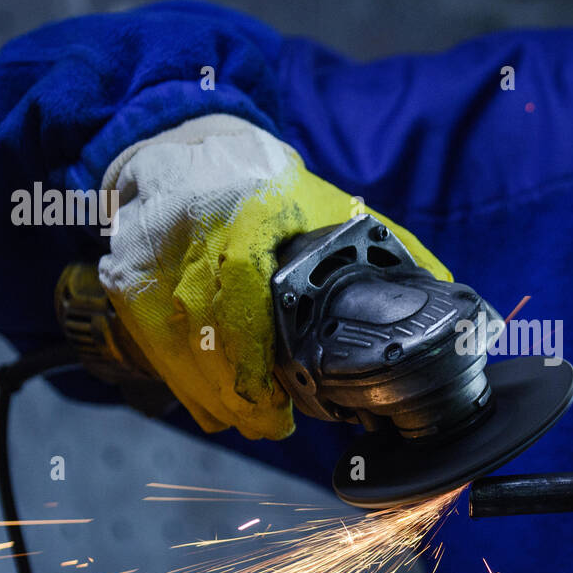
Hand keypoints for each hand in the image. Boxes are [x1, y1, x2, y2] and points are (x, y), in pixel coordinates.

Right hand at [97, 114, 449, 439]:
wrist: (187, 147)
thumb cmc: (267, 184)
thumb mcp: (332, 205)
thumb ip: (388, 249)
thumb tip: (446, 293)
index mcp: (248, 211)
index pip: (242, 296)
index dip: (253, 362)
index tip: (279, 403)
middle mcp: (190, 232)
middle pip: (206, 334)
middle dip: (239, 394)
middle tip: (272, 424)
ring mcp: (150, 255)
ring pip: (175, 346)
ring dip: (211, 395)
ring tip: (250, 421)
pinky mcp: (126, 275)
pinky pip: (151, 342)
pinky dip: (181, 380)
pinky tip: (210, 404)